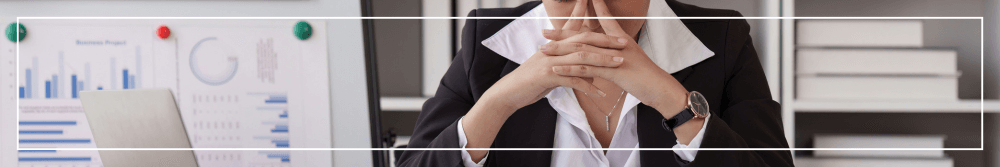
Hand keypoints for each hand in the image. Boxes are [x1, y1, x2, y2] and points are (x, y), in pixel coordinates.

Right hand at [461, 0, 625, 161]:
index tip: (606, 16)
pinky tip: (601, 93)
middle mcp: (553, 49)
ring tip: (619, 63)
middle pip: (583, 40)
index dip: (589, 19)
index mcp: (553, 45)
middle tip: (624, 42)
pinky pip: (572, 80)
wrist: (509, 92)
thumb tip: (593, 75)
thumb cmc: (531, 82)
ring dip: (602, 60)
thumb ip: (572, 69)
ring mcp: (550, 61)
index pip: (574, 29)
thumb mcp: (551, 71)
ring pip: (581, 57)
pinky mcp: (547, 76)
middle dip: (605, 41)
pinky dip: (588, 86)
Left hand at [541, 0, 689, 124]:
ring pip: (582, 50)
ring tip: (543, 50)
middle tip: (544, 31)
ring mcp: (614, 57)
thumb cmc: (646, 77)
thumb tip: (606, 55)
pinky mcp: (612, 71)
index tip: (579, 3)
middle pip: (585, 35)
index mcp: (621, 40)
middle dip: (563, 33)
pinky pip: (587, 68)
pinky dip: (570, 68)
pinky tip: (556, 68)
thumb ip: (616, 55)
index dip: (590, 11)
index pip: (603, 20)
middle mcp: (616, 44)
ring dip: (560, 50)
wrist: (660, 88)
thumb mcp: (630, 62)